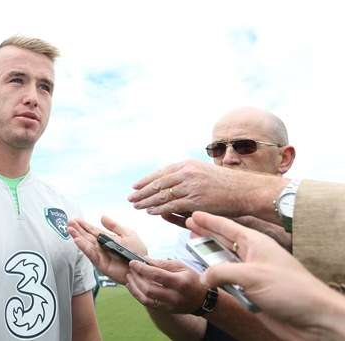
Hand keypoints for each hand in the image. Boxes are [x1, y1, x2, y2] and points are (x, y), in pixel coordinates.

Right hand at [68, 216, 146, 284]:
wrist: (143, 267)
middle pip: (87, 237)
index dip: (84, 225)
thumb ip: (114, 226)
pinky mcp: (101, 264)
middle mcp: (102, 247)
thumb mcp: (128, 234)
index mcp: (108, 239)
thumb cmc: (138, 252)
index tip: (75, 219)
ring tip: (70, 229)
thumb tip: (102, 217)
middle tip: (68, 222)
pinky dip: (84, 247)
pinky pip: (91, 255)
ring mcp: (101, 256)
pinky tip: (77, 240)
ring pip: (87, 245)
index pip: (93, 230)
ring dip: (78, 237)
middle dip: (78, 229)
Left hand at [125, 258, 206, 312]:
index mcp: (180, 282)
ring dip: (134, 286)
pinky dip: (137, 294)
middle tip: (131, 268)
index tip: (133, 262)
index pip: (157, 275)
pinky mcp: (165, 310)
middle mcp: (174, 296)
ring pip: (146, 298)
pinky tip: (132, 286)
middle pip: (149, 288)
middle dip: (137, 277)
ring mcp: (169, 305)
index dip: (142, 268)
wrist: (201, 299)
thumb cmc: (192, 280)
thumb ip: (163, 263)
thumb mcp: (181, 266)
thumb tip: (146, 259)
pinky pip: (147, 304)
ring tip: (130, 276)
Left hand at [128, 160, 285, 217]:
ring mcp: (190, 186)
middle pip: (158, 183)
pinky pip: (171, 205)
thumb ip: (186, 177)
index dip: (146, 180)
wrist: (246, 190)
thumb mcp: (203, 172)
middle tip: (130, 197)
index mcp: (187, 164)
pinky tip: (150, 211)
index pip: (161, 172)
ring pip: (162, 194)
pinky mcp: (195, 200)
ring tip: (136, 206)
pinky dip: (158, 208)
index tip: (135, 185)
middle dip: (142, 191)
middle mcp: (186, 173)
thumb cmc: (227, 184)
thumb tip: (170, 183)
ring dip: (146, 201)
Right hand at [187, 211, 344, 339]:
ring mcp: (252, 274)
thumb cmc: (290, 291)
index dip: (209, 220)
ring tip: (193, 247)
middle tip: (189, 227)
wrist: (314, 320)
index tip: (194, 214)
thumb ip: (221, 272)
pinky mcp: (252, 292)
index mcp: (256, 244)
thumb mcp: (251, 276)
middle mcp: (253, 256)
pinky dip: (216, 277)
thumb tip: (203, 276)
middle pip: (224, 241)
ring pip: (224, 261)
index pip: (227, 227)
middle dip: (206, 234)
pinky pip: (228, 280)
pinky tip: (207, 275)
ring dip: (208, 256)